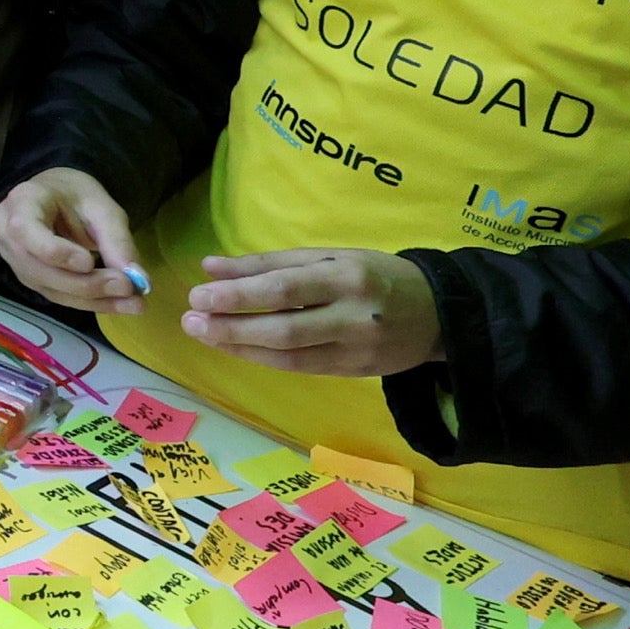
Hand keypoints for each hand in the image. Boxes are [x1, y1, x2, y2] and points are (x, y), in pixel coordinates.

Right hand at [0, 170, 148, 314]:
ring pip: (51, 289)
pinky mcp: (30, 279)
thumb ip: (116, 239)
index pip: (26, 231)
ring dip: (94, 299)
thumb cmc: (75, 195)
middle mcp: (8, 234)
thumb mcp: (100, 206)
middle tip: (127, 286)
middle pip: (40, 269)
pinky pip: (59, 296)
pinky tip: (121, 303)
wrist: (55, 198)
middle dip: (86, 283)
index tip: (89, 262)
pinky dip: (92, 302)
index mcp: (21, 203)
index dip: (55, 252)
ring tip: (134, 301)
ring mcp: (15, 261)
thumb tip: (137, 278)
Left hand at [179, 248, 439, 375]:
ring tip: (203, 334)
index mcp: (347, 275)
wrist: (438, 313)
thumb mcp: (332, 256)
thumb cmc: (377, 274)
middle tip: (191, 319)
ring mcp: (354, 349)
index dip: (238, 294)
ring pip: (287, 356)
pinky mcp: (352, 372)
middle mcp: (351, 315)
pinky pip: (299, 368)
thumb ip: (272, 262)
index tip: (199, 293)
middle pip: (282, 328)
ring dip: (239, 346)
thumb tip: (212, 267)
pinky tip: (236, 348)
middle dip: (231, 326)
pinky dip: (263, 359)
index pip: (283, 288)